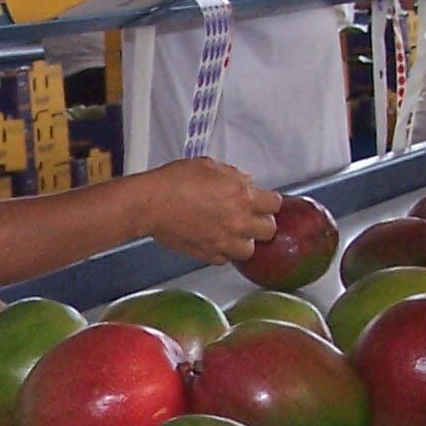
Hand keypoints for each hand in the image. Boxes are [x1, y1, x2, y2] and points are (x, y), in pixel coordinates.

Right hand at [135, 159, 283, 265]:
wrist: (151, 204)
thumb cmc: (175, 181)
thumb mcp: (209, 166)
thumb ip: (234, 175)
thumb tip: (246, 182)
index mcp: (242, 196)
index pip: (275, 204)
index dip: (270, 201)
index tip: (266, 202)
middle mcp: (238, 221)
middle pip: (269, 230)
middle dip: (262, 223)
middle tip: (252, 217)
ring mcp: (224, 241)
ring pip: (249, 250)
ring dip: (245, 241)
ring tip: (234, 233)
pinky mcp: (207, 254)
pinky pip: (224, 259)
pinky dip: (222, 252)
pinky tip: (215, 240)